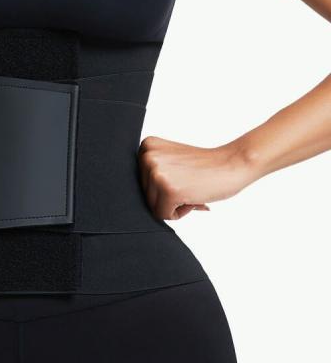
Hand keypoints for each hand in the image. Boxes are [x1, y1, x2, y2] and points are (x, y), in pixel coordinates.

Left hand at [137, 136, 256, 219]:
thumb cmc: (205, 166)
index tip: (182, 175)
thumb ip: (151, 171)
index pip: (140, 183)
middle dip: (168, 197)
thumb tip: (129, 202)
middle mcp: (147, 156)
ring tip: (192, 188)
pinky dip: (181, 213)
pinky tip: (194, 196)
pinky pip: (164, 216)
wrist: (233, 163)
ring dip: (174, 204)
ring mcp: (156, 173)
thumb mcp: (170, 159)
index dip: (163, 186)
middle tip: (190, 183)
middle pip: (144, 195)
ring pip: (153, 207)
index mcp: (146, 146)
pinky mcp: (168, 190)